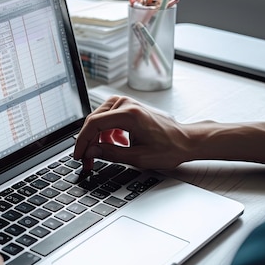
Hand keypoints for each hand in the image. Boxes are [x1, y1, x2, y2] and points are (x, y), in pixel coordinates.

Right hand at [74, 95, 191, 169]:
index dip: (82, 142)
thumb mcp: (138, 157)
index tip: (79, 155)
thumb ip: (111, 154)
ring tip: (100, 154)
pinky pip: (108, 118)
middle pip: (94, 120)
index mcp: (129, 115)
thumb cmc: (169, 148)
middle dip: (88, 142)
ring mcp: (127, 104)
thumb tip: (91, 152)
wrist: (185, 141)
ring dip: (97, 137)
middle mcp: (127, 104)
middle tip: (87, 160)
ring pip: (99, 119)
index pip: (94, 124)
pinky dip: (106, 132)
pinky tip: (113, 144)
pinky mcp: (128, 108)